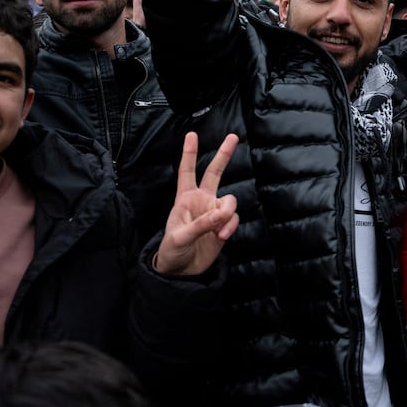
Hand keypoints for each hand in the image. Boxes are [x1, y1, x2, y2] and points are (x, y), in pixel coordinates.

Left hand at [153, 132, 240, 276]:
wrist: (182, 271)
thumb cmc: (172, 250)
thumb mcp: (180, 237)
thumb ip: (201, 224)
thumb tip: (221, 214)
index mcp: (185, 198)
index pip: (187, 171)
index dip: (189, 153)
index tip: (192, 135)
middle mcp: (201, 201)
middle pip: (215, 172)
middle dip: (224, 154)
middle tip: (233, 136)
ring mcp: (214, 212)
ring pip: (230, 201)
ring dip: (227, 214)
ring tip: (218, 230)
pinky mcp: (224, 225)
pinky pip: (233, 219)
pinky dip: (229, 226)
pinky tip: (220, 236)